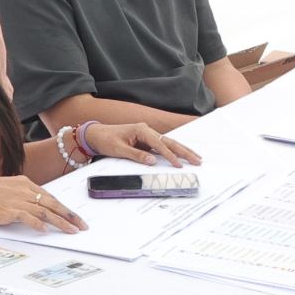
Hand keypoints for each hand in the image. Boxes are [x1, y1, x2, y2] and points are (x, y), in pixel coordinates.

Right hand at [0, 175, 84, 233]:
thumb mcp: (6, 191)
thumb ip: (21, 197)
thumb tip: (35, 211)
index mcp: (24, 183)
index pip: (50, 196)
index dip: (65, 208)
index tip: (75, 217)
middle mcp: (23, 189)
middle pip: (53, 203)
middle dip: (70, 215)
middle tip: (82, 225)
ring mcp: (15, 199)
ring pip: (44, 211)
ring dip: (60, 222)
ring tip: (71, 231)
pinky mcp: (6, 210)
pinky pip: (27, 217)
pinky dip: (38, 224)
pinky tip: (46, 230)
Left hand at [86, 122, 201, 167]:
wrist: (96, 135)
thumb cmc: (106, 140)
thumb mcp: (119, 150)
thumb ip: (136, 155)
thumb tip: (152, 161)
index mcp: (141, 130)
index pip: (159, 144)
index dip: (170, 155)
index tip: (178, 164)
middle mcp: (147, 130)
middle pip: (169, 141)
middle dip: (184, 151)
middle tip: (197, 160)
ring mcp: (147, 135)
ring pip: (168, 143)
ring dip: (182, 150)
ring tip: (196, 157)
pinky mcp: (146, 141)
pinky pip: (162, 146)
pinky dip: (173, 151)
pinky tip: (182, 156)